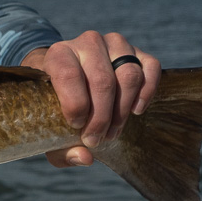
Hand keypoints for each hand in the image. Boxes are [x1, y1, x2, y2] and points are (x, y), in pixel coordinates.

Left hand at [22, 32, 162, 167]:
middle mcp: (87, 43)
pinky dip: (147, 91)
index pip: (69, 74)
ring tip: (113, 131)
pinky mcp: (137, 52)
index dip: (75, 104)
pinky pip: (151, 67)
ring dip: (122, 110)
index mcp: (58, 54)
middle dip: (102, 117)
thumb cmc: (58, 105)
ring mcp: (115, 44)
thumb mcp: (50, 127)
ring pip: (128, 75)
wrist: (72, 80)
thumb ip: (61, 149)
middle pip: (103, 80)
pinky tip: (136, 110)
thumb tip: (86, 158)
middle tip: (97, 139)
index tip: (76, 126)